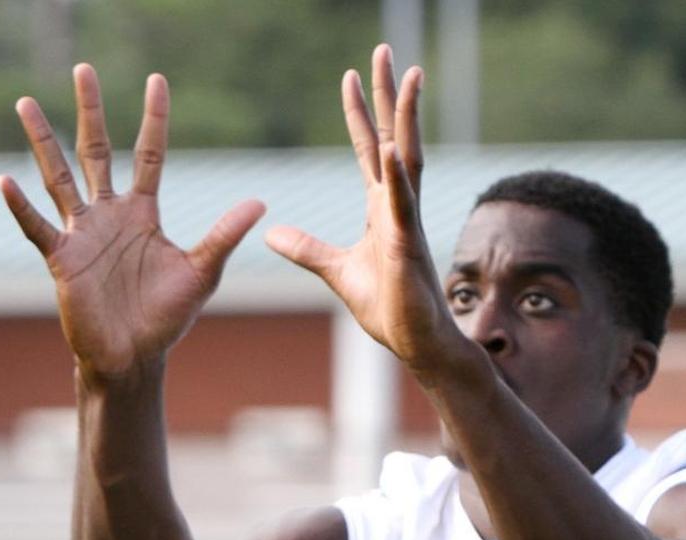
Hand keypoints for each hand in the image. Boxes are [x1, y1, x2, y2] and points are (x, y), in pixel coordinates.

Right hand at [0, 65, 264, 380]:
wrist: (133, 356)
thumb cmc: (166, 317)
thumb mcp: (201, 272)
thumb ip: (223, 236)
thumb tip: (259, 202)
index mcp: (143, 212)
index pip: (149, 154)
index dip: (154, 118)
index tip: (156, 80)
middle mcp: (109, 215)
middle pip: (96, 151)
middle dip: (91, 111)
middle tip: (84, 69)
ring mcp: (82, 234)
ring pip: (58, 177)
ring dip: (43, 141)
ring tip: (27, 103)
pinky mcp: (62, 260)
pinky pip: (38, 227)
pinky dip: (21, 206)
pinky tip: (6, 180)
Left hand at [265, 45, 460, 374]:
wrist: (414, 342)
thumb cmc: (387, 307)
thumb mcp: (336, 271)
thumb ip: (307, 249)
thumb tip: (272, 234)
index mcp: (381, 207)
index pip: (370, 148)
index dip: (361, 112)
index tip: (352, 75)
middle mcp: (397, 205)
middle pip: (394, 137)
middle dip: (389, 95)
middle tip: (386, 51)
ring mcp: (406, 222)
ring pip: (408, 158)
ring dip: (406, 118)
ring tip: (407, 77)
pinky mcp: (407, 248)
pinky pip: (401, 206)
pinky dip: (398, 177)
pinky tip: (394, 147)